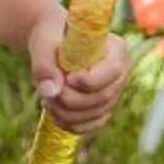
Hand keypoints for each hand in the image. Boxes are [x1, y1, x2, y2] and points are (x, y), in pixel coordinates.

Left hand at [27, 8, 133, 134]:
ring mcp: (114, 93)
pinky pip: (93, 125)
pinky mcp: (103, 109)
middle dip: (71, 100)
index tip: (67, 79)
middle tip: (48, 92)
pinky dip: (72, 124)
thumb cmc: (51, 38)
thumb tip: (50, 91)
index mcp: (116, 49)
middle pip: (103, 97)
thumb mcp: (43, 44)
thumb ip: (44, 65)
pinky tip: (55, 113)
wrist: (52, 44)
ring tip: (48, 99)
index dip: (89, 81)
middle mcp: (120, 73)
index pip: (113, 71)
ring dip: (67, 113)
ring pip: (96, 114)